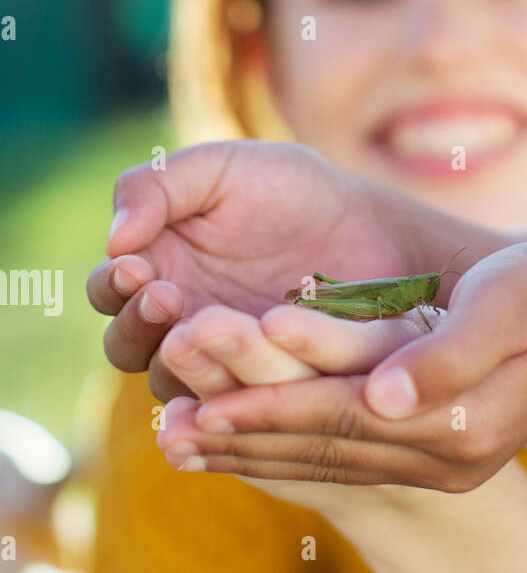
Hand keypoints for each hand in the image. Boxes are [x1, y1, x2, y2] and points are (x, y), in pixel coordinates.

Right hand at [87, 141, 429, 400]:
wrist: (371, 226)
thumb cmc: (290, 189)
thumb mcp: (223, 168)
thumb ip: (158, 186)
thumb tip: (113, 239)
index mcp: (155, 269)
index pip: (109, 290)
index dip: (114, 283)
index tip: (136, 264)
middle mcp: (175, 325)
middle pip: (127, 345)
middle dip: (138, 323)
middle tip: (167, 296)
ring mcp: (217, 362)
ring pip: (175, 382)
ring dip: (179, 361)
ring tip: (202, 329)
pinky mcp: (263, 390)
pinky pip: (235, 405)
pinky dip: (234, 390)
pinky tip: (243, 372)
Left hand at [149, 177, 526, 489]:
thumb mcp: (510, 301)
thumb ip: (446, 351)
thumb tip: (383, 392)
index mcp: (460, 419)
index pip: (344, 414)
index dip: (272, 402)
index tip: (201, 399)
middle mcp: (445, 457)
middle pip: (325, 445)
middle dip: (242, 432)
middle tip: (163, 429)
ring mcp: (440, 468)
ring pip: (328, 462)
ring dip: (251, 452)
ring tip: (178, 444)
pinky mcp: (434, 463)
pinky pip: (345, 464)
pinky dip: (286, 455)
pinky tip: (240, 447)